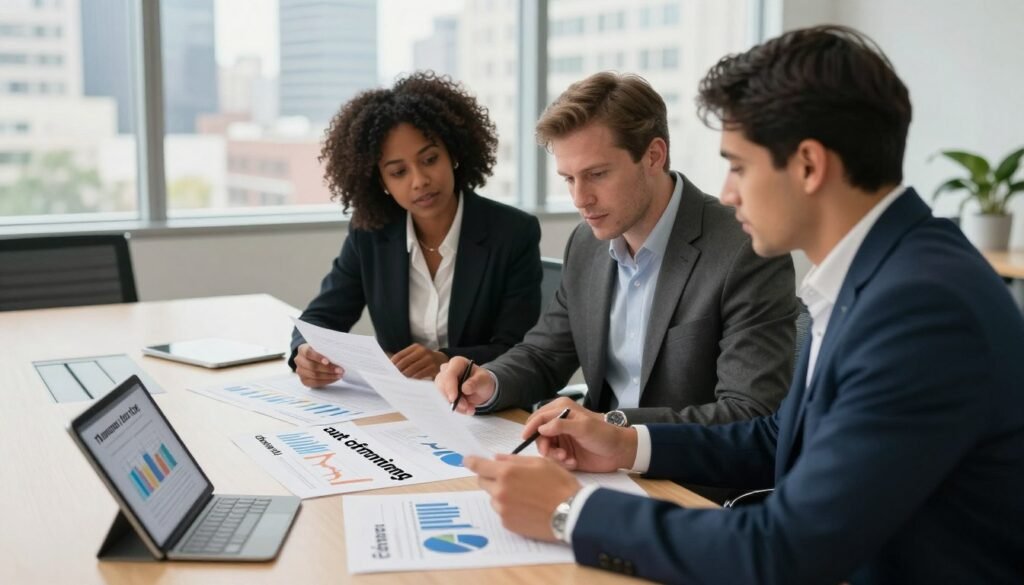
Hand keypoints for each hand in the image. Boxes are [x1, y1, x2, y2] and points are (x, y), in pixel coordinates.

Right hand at [294, 343, 342, 387]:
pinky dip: (326, 381)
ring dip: (329, 376)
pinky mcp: (304, 380)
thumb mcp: (322, 348)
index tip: (328, 361)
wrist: (313, 359)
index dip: (318, 357)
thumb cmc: (320, 352)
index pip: (308, 353)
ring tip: (339, 375)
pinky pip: (315, 382)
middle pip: (312, 366)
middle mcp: (299, 360)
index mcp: (302, 349)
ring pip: (314, 375)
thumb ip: (326, 350)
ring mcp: (300, 371)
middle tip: (340, 370)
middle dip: (328, 369)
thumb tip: (338, 356)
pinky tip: (334, 379)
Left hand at [391, 343, 447, 378]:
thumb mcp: (417, 355)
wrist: (442, 360)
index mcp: (416, 347)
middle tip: (390, 379)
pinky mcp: (434, 367)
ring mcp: (429, 359)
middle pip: (405, 362)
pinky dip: (413, 379)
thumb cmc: (425, 360)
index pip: (400, 355)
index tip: (386, 371)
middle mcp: (422, 351)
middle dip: (397, 371)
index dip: (392, 364)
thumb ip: (406, 359)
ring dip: (404, 376)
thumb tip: (391, 367)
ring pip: (412, 369)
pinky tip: (409, 384)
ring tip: (398, 382)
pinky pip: (420, 374)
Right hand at [434, 356, 495, 414]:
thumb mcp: (484, 380)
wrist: (481, 388)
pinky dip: (457, 408)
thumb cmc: (482, 380)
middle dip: (454, 398)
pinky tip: (467, 408)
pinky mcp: (444, 392)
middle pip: (442, 384)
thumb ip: (475, 383)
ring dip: (456, 405)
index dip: (450, 386)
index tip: (454, 398)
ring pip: (443, 395)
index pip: (449, 373)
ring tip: (470, 408)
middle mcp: (448, 370)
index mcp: (457, 363)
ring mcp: (444, 381)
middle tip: (465, 406)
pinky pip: (447, 402)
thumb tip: (465, 388)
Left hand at [464, 454, 580, 541]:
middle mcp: (500, 491)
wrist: (571, 513)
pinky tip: (526, 507)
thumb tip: (496, 458)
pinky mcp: (507, 523)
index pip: (478, 465)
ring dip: (501, 494)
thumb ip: (514, 460)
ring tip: (524, 495)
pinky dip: (509, 508)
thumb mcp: (539, 462)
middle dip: (490, 477)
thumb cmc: (559, 484)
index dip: (471, 462)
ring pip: (493, 497)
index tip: (467, 460)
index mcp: (507, 472)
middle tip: (509, 478)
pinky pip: (501, 511)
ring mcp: (502, 509)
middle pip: (482, 482)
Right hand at [525, 402, 637, 471]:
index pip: (539, 417)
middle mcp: (558, 423)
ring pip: (545, 449)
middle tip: (555, 454)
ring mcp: (561, 439)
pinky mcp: (565, 453)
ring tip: (567, 459)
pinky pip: (554, 459)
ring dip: (554, 456)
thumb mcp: (583, 427)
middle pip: (539, 435)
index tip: (526, 438)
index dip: (531, 427)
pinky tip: (573, 462)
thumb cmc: (603, 434)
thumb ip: (561, 425)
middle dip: (545, 446)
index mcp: (561, 410)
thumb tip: (541, 428)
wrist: (619, 452)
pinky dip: (561, 462)